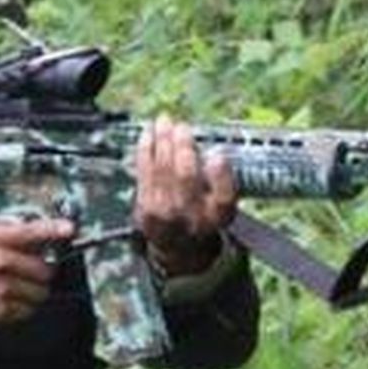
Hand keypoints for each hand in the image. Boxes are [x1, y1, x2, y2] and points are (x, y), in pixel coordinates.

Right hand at [0, 218, 73, 328]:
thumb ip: (8, 230)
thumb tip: (39, 233)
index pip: (31, 231)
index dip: (53, 229)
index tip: (69, 229)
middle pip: (44, 269)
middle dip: (42, 270)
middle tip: (31, 270)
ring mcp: (0, 289)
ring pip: (40, 292)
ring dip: (35, 290)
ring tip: (17, 285)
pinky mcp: (0, 311)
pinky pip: (28, 310)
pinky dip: (23, 305)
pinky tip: (8, 297)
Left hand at [134, 115, 237, 276]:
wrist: (178, 247)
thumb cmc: (203, 217)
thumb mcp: (223, 205)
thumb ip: (223, 181)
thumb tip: (217, 155)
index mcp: (217, 217)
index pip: (223, 198)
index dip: (221, 176)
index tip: (219, 154)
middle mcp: (190, 218)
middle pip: (186, 177)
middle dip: (182, 146)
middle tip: (180, 125)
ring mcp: (165, 214)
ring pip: (162, 169)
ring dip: (162, 141)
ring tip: (163, 121)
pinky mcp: (144, 207)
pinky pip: (144, 172)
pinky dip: (146, 149)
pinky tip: (148, 134)